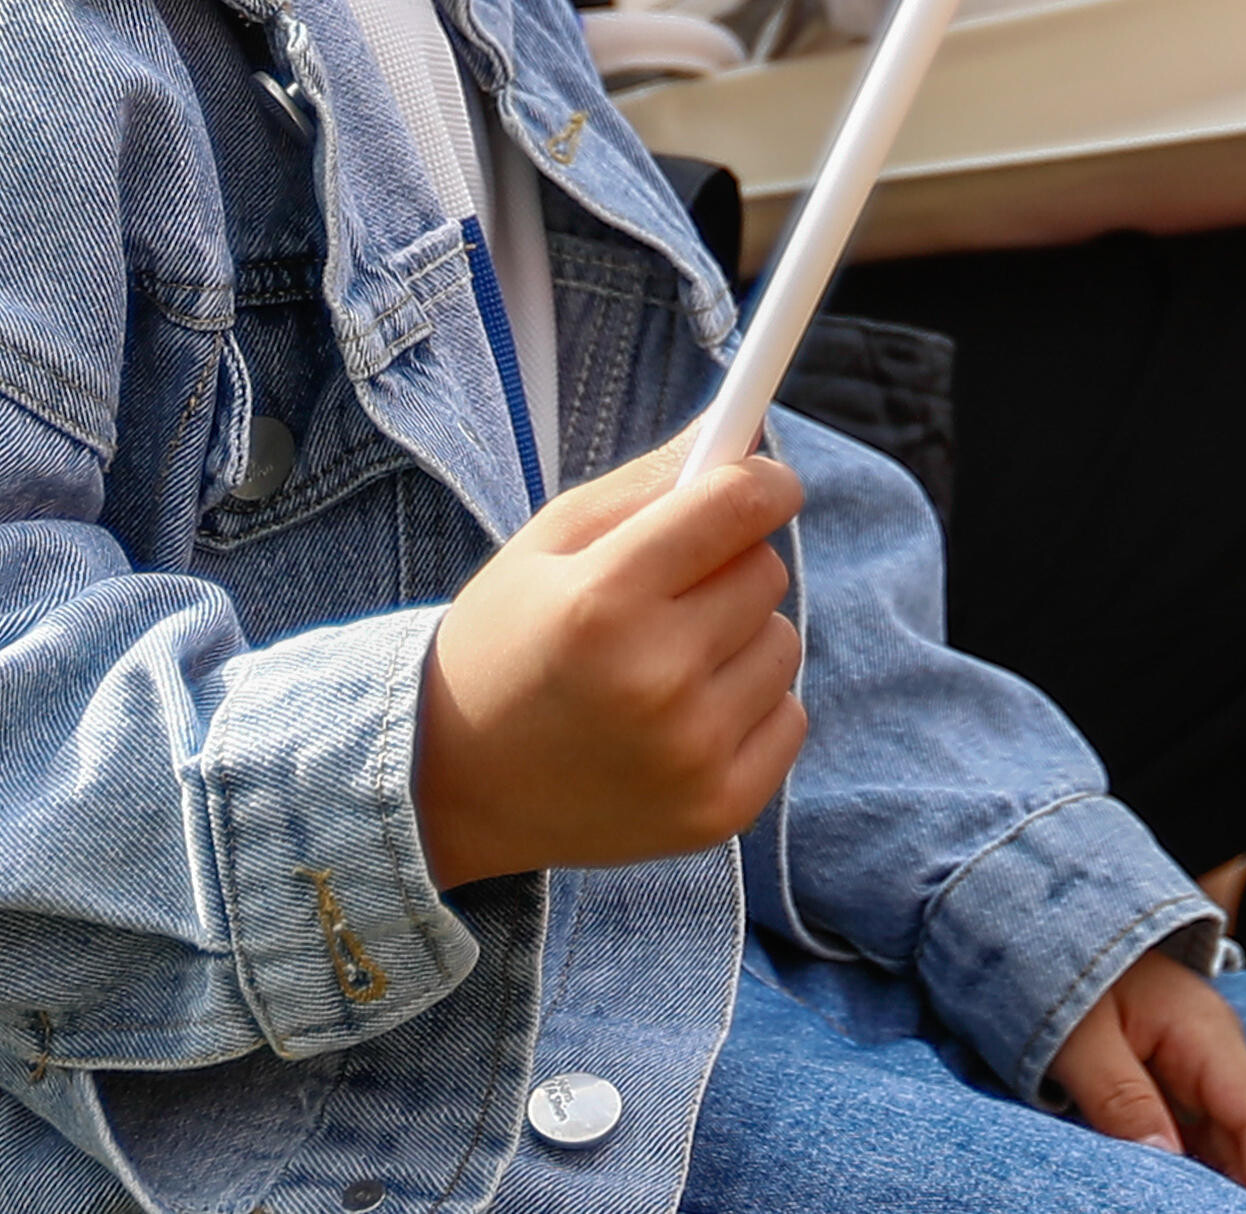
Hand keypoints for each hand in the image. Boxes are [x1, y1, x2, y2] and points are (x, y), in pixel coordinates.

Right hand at [411, 441, 805, 886]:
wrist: (454, 788)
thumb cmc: (506, 642)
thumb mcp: (548, 544)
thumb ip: (646, 484)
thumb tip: (743, 434)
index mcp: (603, 601)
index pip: (736, 506)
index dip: (764, 482)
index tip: (767, 483)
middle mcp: (654, 679)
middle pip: (766, 570)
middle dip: (727, 566)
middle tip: (666, 595)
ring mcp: (690, 754)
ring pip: (783, 642)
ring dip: (739, 641)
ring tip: (661, 665)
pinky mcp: (720, 810)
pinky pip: (790, 717)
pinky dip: (750, 710)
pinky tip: (679, 723)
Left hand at [1049, 949, 1245, 1210]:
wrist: (1050, 927)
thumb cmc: (1066, 974)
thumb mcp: (1081, 1038)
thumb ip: (1120, 1099)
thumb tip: (1165, 1162)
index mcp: (1207, 1035)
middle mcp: (1217, 1054)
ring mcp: (1198, 1068)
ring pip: (1228, 1142)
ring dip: (1220, 1186)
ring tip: (1196, 1211)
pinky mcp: (1173, 1082)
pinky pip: (1198, 1137)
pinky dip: (1195, 1173)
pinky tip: (1178, 1197)